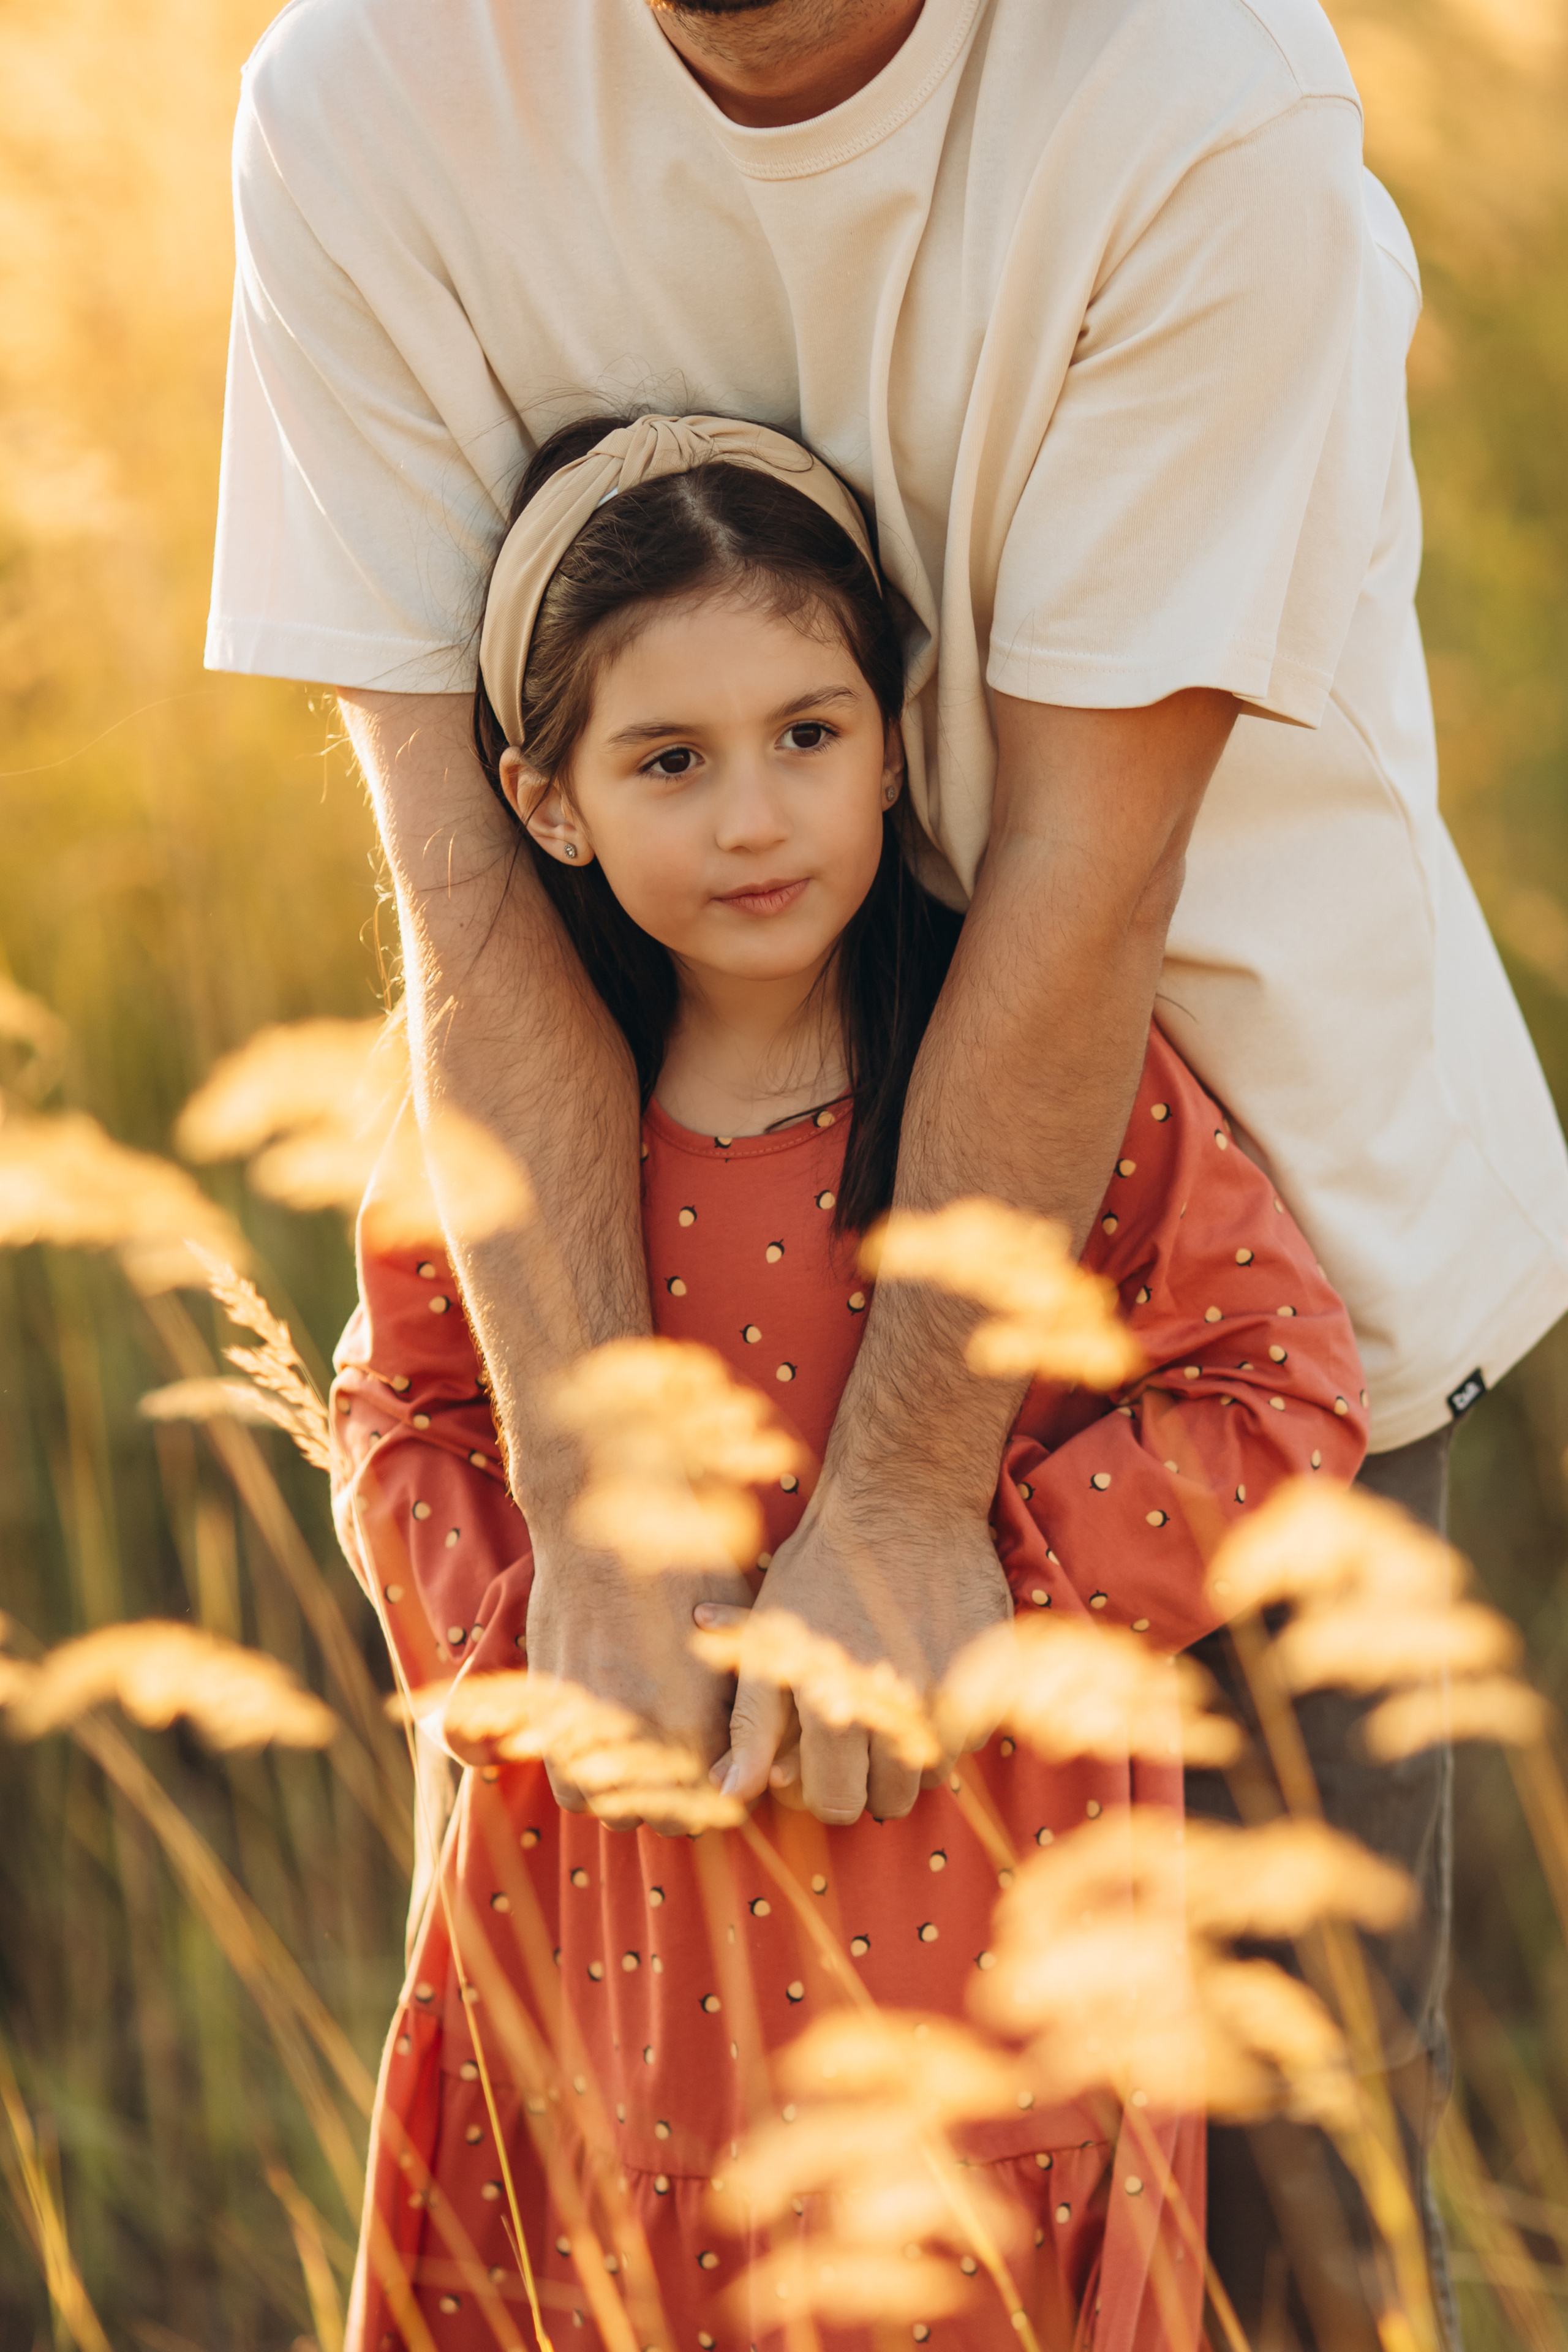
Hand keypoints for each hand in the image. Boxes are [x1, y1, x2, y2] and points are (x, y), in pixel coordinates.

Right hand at [524, 1527, 752, 1834]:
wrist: (598, 1521)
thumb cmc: (681, 1565)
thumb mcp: (737, 1628)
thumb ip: (747, 1705)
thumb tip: (759, 1759)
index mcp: (693, 1719)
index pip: (723, 1802)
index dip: (732, 1789)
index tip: (730, 1767)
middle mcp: (636, 1733)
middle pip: (670, 1820)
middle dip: (687, 1802)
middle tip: (692, 1764)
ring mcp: (584, 1726)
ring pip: (611, 1811)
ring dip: (631, 1798)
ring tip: (648, 1757)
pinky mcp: (548, 1712)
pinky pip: (567, 1786)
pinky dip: (585, 1781)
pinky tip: (606, 1748)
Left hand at [699, 1491, 1012, 1825]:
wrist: (902, 1502)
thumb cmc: (821, 1568)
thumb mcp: (768, 1638)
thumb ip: (752, 1725)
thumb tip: (729, 1793)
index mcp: (834, 1709)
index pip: (835, 1804)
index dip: (821, 1786)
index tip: (818, 1757)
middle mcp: (896, 1712)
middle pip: (888, 1800)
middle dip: (867, 1779)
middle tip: (854, 1736)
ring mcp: (951, 1695)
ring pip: (932, 1773)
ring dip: (910, 1755)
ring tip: (888, 1706)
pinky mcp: (992, 1675)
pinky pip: (971, 1735)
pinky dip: (948, 1722)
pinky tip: (924, 1678)